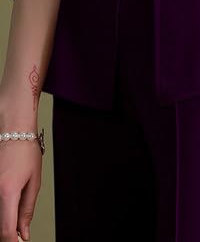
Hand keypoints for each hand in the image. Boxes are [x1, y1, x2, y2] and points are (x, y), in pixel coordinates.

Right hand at [0, 101, 41, 241]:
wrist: (13, 130)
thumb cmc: (25, 151)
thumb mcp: (34, 181)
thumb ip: (27, 210)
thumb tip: (23, 233)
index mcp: (7, 191)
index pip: (5, 230)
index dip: (11, 241)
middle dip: (8, 232)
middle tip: (18, 232)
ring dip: (4, 219)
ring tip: (13, 216)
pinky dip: (0, 208)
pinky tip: (7, 205)